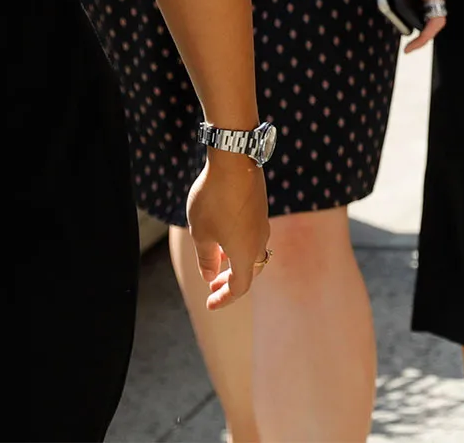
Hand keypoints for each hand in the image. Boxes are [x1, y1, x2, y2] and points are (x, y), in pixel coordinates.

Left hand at [185, 147, 268, 310]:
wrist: (235, 161)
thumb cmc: (214, 199)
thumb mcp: (201, 233)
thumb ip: (206, 258)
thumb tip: (210, 275)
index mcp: (245, 253)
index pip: (240, 286)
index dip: (224, 298)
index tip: (210, 303)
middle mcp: (259, 241)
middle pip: (250, 271)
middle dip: (230, 282)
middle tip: (213, 287)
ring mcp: (262, 223)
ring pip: (252, 252)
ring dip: (234, 262)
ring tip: (216, 261)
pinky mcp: (259, 209)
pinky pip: (252, 236)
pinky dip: (238, 245)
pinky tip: (222, 235)